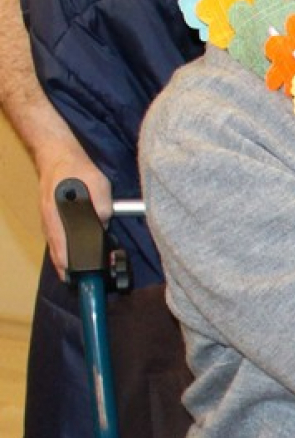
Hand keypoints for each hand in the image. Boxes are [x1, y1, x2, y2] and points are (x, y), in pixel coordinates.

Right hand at [38, 149, 112, 278]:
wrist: (58, 156)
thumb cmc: (77, 170)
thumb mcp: (97, 186)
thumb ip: (100, 206)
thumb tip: (103, 224)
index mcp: (56, 216)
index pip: (62, 249)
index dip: (71, 266)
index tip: (80, 278)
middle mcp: (49, 224)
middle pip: (59, 255)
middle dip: (73, 270)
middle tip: (89, 281)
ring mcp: (49, 223)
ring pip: (58, 250)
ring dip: (70, 263)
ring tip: (86, 275)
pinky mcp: (53, 222)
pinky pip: (60, 242)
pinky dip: (68, 253)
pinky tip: (80, 259)